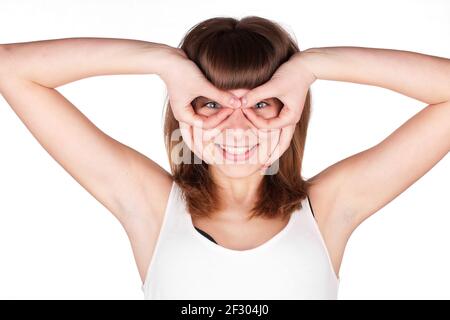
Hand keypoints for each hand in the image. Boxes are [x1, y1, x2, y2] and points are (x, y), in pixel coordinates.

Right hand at [158, 47, 240, 128]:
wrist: (168, 58)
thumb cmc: (180, 72)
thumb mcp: (202, 85)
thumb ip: (220, 96)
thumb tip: (238, 104)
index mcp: (184, 115)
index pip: (206, 125)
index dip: (219, 118)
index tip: (231, 108)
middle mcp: (185, 113)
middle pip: (208, 120)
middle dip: (221, 115)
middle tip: (236, 106)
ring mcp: (188, 105)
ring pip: (208, 112)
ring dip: (220, 108)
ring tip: (233, 101)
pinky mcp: (192, 97)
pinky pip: (206, 104)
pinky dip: (215, 101)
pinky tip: (226, 96)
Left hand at [240, 51, 316, 168]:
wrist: (306, 65)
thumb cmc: (291, 74)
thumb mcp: (274, 84)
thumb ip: (256, 94)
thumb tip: (240, 103)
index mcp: (289, 117)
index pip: (268, 127)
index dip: (254, 121)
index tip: (243, 111)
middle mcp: (291, 120)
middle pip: (281, 145)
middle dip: (271, 157)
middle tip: (261, 169)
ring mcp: (290, 117)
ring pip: (282, 140)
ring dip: (273, 150)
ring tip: (265, 161)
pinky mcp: (288, 112)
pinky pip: (280, 130)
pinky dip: (273, 138)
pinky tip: (266, 141)